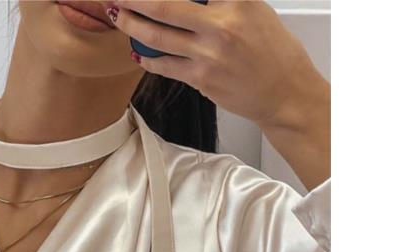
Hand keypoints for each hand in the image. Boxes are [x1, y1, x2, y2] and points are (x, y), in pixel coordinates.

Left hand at [107, 0, 326, 129]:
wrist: (283, 92)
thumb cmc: (272, 51)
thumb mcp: (255, 8)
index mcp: (238, 0)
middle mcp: (221, 25)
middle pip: (164, 5)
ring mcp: (208, 54)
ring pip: (157, 37)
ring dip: (131, 24)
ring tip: (119, 15)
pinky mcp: (200, 79)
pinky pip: (164, 65)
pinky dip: (147, 58)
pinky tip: (138, 51)